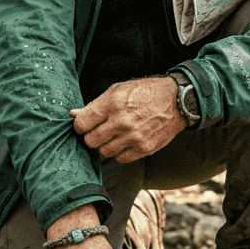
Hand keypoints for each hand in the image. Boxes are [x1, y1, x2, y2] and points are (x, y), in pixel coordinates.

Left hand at [70, 77, 185, 162]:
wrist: (176, 101)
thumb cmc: (144, 93)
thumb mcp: (118, 90)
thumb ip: (94, 105)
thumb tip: (73, 114)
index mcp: (112, 103)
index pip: (82, 124)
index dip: (80, 125)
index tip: (86, 124)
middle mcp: (122, 122)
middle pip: (91, 141)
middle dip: (92, 136)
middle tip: (100, 130)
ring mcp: (133, 137)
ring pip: (104, 152)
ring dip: (105, 145)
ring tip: (114, 135)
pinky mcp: (144, 149)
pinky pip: (120, 159)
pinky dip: (119, 152)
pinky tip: (125, 142)